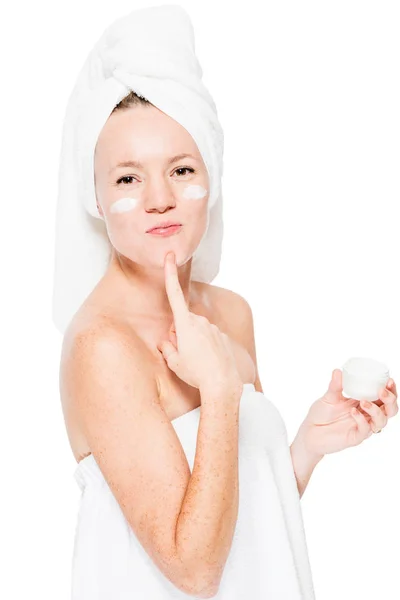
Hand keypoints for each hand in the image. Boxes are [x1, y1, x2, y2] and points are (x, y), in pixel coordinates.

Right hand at [157, 251, 241, 391]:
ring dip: (192, 342)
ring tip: (196, 362)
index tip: (169, 256)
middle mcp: (200, 321)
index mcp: (185, 323)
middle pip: (182, 322)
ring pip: (195, 331)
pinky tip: (207, 362)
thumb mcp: (173, 362)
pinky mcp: (222, 337)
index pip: (174, 294)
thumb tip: (167, 342)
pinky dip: (204, 348)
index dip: (169, 274)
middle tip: (181, 354)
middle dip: (179, 334)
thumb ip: (167, 348)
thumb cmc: (196, 372)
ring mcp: (213, 328)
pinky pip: (208, 339)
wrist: (222, 384)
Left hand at [297, 369, 397, 456]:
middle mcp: (366, 415)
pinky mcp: (355, 437)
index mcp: (364, 403)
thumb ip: (335, 385)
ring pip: (381, 421)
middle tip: (381, 391)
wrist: (309, 431)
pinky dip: (362, 420)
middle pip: (390, 410)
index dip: (391, 390)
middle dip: (390, 400)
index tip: (389, 380)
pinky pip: (365, 430)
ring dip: (376, 410)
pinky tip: (353, 412)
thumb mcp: (329, 397)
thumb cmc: (321, 414)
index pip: (384, 397)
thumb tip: (338, 371)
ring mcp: (362, 427)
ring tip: (363, 401)